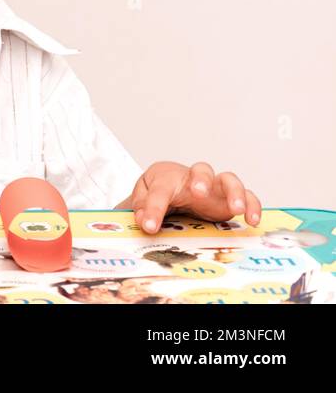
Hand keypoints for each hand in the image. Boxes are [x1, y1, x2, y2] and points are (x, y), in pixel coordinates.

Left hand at [128, 160, 261, 233]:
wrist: (171, 185)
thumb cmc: (158, 188)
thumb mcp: (142, 196)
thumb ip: (143, 206)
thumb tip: (144, 221)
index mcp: (167, 177)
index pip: (159, 191)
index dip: (153, 209)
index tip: (149, 226)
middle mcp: (194, 179)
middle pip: (201, 170)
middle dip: (201, 180)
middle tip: (198, 192)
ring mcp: (214, 188)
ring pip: (229, 180)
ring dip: (234, 192)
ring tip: (236, 209)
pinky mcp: (229, 200)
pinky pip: (247, 197)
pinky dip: (253, 205)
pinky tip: (252, 220)